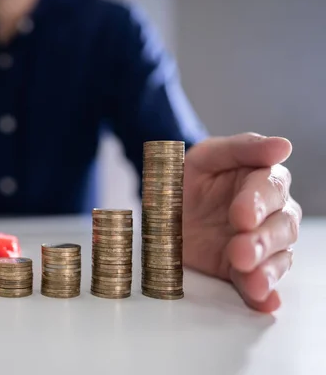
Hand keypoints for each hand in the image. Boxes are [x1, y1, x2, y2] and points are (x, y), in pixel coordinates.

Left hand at [183, 133, 300, 311]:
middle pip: (280, 227)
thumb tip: (283, 147)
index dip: (257, 203)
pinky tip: (264, 302)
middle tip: (240, 251)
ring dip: (266, 271)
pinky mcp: (244, 269)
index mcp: (263, 180)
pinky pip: (258, 284)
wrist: (166, 205)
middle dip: (262, 242)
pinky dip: (262, 295)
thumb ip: (243, 148)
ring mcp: (259, 244)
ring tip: (251, 281)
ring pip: (277, 258)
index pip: (270, 189)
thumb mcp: (208, 155)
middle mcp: (270, 214)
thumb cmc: (192, 175)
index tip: (241, 216)